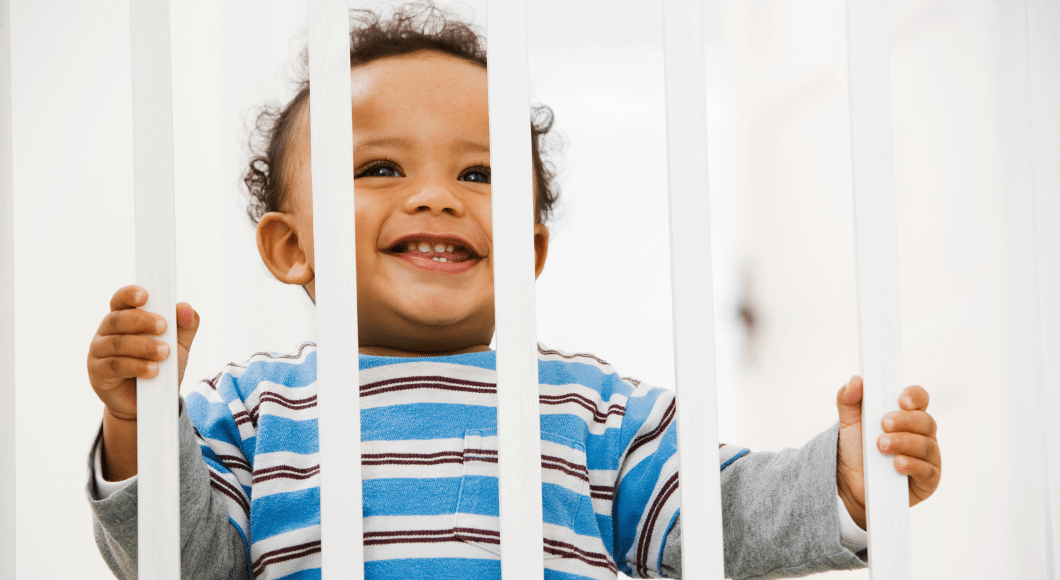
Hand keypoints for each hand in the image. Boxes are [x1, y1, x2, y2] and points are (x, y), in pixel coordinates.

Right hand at [87, 285, 199, 418]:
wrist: (149, 403)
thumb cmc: (161, 366)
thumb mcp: (178, 346)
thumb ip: (184, 326)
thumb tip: (186, 308)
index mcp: (124, 319)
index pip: (120, 300)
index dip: (129, 294)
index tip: (145, 295)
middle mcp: (107, 332)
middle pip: (118, 319)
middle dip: (142, 321)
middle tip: (164, 327)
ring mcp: (98, 352)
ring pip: (117, 343)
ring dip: (143, 346)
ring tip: (164, 353)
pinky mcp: (98, 373)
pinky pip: (114, 366)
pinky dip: (136, 366)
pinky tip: (153, 371)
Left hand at [835, 375, 940, 528]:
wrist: (849, 483)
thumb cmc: (856, 448)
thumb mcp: (848, 422)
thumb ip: (848, 399)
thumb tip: (856, 380)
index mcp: (907, 415)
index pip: (920, 398)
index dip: (914, 396)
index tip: (900, 400)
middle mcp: (922, 434)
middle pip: (925, 421)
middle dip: (905, 421)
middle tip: (883, 425)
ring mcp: (928, 457)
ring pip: (927, 445)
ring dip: (904, 443)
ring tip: (881, 446)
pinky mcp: (928, 480)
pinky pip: (928, 471)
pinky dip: (912, 465)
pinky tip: (897, 464)